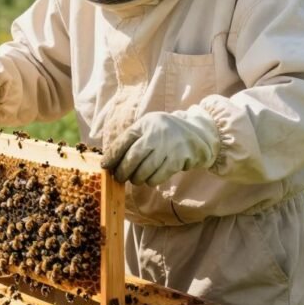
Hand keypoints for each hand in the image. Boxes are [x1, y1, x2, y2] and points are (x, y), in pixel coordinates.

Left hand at [102, 106, 219, 185]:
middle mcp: (156, 133)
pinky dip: (151, 181)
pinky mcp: (178, 160)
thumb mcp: (149, 128)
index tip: (105, 166)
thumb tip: (110, 160)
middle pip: (133, 157)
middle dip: (122, 171)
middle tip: (119, 177)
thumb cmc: (165, 133)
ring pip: (145, 170)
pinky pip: (158, 176)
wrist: (198, 133)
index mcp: (145, 124)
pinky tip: (150, 179)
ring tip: (135, 179)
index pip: (124, 140)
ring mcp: (168, 147)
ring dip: (136, 178)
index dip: (112, 155)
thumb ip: (132, 140)